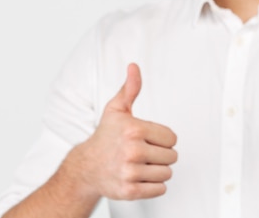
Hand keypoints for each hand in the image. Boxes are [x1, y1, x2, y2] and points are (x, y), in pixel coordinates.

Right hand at [72, 63, 177, 200]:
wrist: (85, 168)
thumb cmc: (105, 137)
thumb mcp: (116, 110)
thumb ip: (130, 88)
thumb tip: (134, 66)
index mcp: (134, 129)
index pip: (172, 138)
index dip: (162, 139)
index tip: (146, 139)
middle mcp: (132, 151)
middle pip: (172, 156)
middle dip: (161, 155)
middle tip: (142, 153)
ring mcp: (130, 172)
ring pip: (167, 173)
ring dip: (157, 171)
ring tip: (140, 165)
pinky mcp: (129, 191)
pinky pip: (160, 189)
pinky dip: (153, 186)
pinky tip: (139, 177)